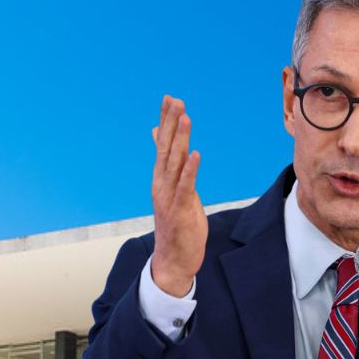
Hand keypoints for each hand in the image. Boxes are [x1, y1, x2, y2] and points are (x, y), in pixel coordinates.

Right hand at [150, 95, 205, 296]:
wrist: (173, 260)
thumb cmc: (177, 223)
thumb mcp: (174, 190)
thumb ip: (169, 164)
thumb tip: (162, 140)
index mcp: (161, 179)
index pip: (163, 144)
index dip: (167, 121)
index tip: (170, 99)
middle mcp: (161, 185)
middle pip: (166, 149)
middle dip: (172, 123)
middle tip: (176, 100)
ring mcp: (169, 198)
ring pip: (174, 164)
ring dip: (180, 140)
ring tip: (186, 118)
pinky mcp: (180, 211)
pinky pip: (185, 188)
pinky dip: (190, 170)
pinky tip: (196, 154)